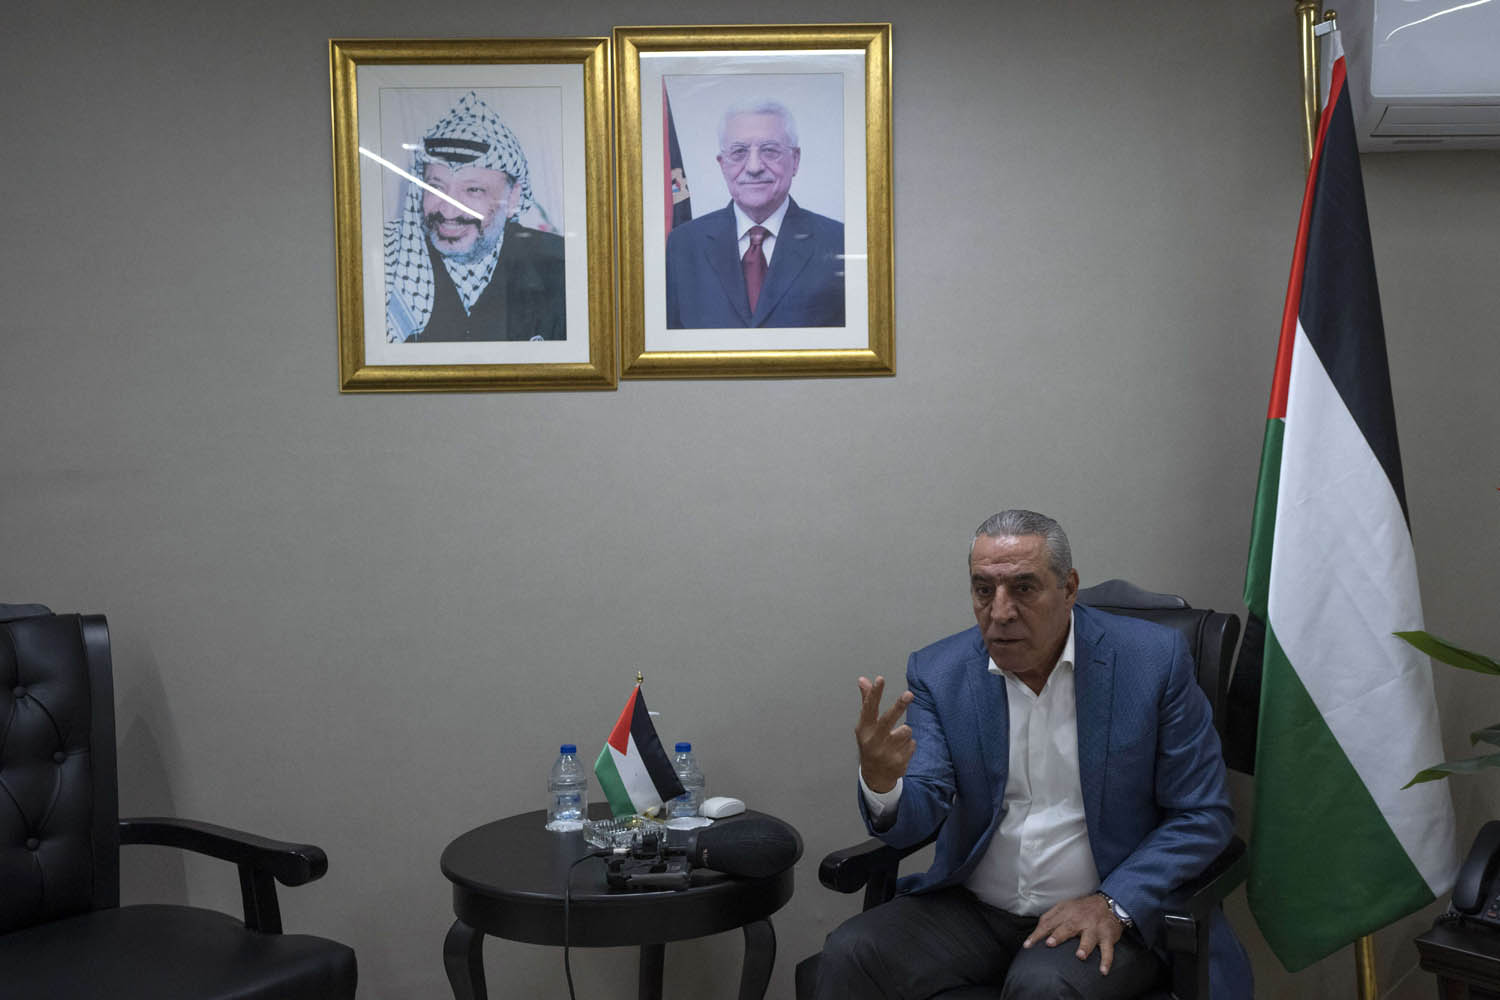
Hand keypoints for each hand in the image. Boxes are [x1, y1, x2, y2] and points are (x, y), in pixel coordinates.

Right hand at [855, 675, 914, 792]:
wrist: (875, 775)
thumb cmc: (870, 744)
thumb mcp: (865, 726)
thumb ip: (867, 702)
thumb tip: (863, 679)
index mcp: (864, 730)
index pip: (869, 708)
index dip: (874, 693)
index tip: (880, 679)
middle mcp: (873, 741)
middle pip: (888, 720)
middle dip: (899, 706)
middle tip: (909, 694)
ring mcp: (886, 752)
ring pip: (906, 730)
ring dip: (905, 733)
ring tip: (897, 740)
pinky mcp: (899, 762)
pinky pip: (912, 743)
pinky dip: (909, 745)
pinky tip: (900, 752)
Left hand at [1022, 893, 1124, 974]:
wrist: (1109, 904)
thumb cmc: (1082, 908)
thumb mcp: (1064, 907)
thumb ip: (1050, 917)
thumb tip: (1037, 930)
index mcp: (1067, 912)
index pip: (1049, 923)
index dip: (1038, 934)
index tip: (1028, 945)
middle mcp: (1080, 919)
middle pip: (1068, 927)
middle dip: (1059, 935)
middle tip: (1050, 943)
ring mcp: (1094, 928)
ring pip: (1089, 937)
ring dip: (1085, 947)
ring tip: (1080, 956)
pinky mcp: (1107, 936)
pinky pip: (1108, 950)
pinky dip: (1106, 960)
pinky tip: (1103, 970)